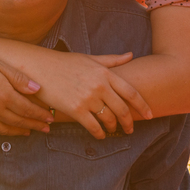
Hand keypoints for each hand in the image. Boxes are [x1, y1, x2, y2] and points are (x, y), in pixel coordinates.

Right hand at [0, 46, 54, 136]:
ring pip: (5, 129)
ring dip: (19, 131)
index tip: (51, 118)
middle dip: (35, 125)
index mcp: (4, 95)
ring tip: (29, 132)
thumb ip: (19, 79)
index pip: (28, 109)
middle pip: (19, 121)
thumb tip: (37, 90)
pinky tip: (3, 131)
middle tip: (46, 129)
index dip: (40, 115)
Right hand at [24, 49, 151, 138]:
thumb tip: (130, 54)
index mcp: (105, 73)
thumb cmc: (64, 63)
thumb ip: (111, 60)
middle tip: (131, 129)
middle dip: (129, 122)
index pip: (131, 92)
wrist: (39, 69)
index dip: (143, 106)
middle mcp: (99, 86)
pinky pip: (93, 126)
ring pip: (109, 119)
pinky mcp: (76, 109)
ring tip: (113, 130)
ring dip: (113, 128)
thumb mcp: (89, 58)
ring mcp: (88, 98)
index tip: (150, 115)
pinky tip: (100, 135)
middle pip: (122, 109)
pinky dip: (99, 133)